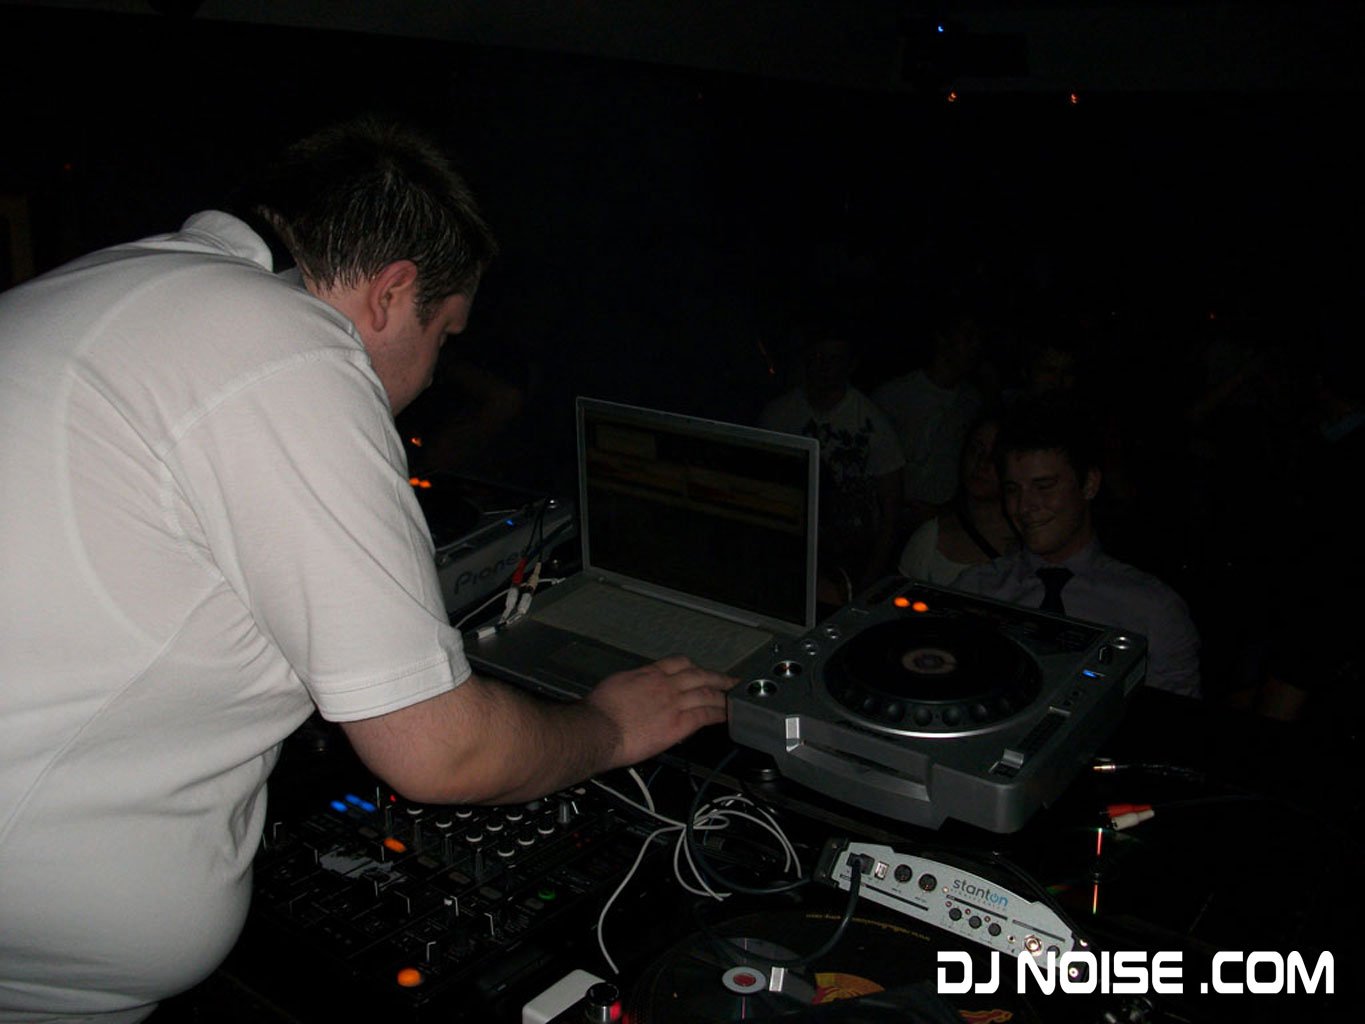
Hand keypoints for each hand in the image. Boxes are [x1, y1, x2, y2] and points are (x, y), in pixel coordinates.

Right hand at [585, 655, 737, 767]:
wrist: (599, 728)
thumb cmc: (599, 711)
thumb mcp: (616, 684)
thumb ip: (633, 685)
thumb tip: (635, 689)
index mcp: (649, 674)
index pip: (678, 663)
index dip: (694, 667)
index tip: (700, 670)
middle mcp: (665, 684)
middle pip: (699, 675)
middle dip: (716, 677)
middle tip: (730, 680)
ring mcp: (674, 703)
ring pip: (706, 694)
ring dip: (722, 695)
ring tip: (733, 698)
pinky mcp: (678, 723)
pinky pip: (704, 715)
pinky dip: (718, 714)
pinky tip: (726, 716)